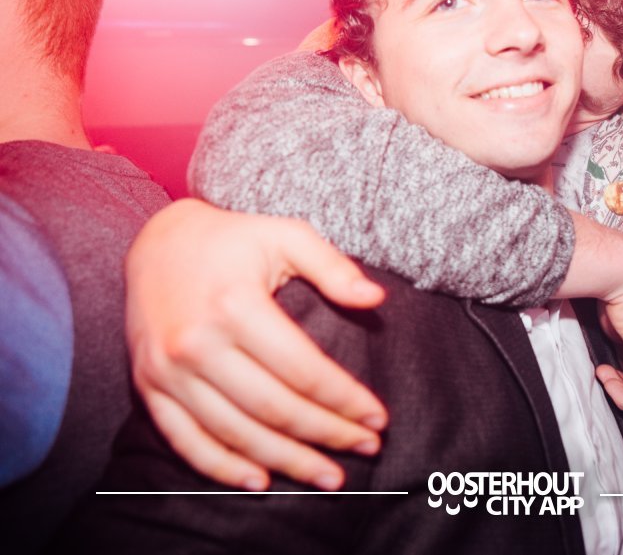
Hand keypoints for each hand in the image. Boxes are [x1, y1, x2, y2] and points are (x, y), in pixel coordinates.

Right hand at [125, 199, 387, 490]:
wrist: (157, 242)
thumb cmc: (234, 240)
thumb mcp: (286, 236)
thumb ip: (333, 266)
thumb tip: (376, 299)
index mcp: (236, 305)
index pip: (302, 370)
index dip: (344, 399)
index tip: (377, 417)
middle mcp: (197, 343)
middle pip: (273, 407)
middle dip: (326, 434)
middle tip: (366, 448)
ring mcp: (168, 370)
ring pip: (235, 432)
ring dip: (286, 461)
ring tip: (328, 474)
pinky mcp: (149, 386)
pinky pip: (185, 439)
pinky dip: (221, 467)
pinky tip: (260, 480)